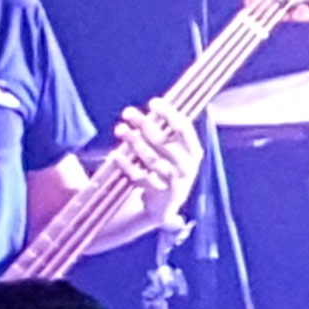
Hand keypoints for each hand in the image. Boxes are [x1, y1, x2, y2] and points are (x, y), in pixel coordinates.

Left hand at [106, 103, 202, 227]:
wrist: (164, 206)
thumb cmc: (167, 169)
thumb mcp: (174, 152)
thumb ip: (167, 133)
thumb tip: (154, 106)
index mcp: (193, 151)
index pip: (184, 128)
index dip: (169, 113)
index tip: (153, 102)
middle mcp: (187, 166)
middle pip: (164, 141)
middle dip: (145, 124)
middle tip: (127, 112)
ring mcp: (174, 181)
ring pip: (151, 158)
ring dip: (134, 141)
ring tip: (119, 129)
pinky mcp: (160, 194)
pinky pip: (140, 176)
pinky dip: (126, 165)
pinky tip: (114, 154)